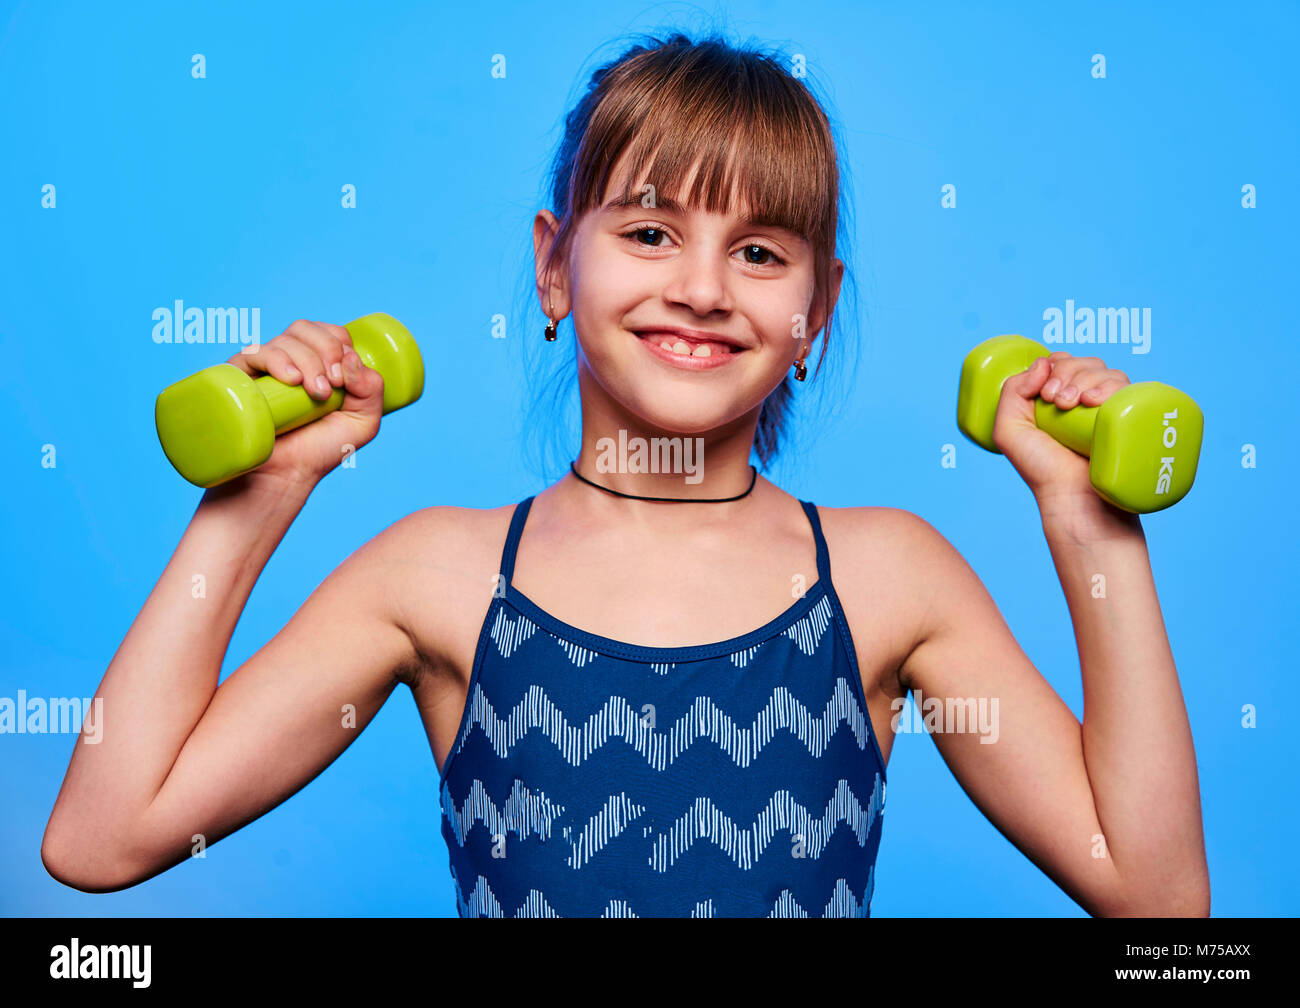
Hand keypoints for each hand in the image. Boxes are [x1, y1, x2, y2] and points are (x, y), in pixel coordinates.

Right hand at [223, 319, 385, 488]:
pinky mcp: (239, 377)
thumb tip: (352, 359)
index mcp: (319, 362)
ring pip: (286, 340)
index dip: (341, 346)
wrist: (285, 476)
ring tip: (315, 393)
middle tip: (331, 388)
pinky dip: (275, 359)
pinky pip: (254, 353)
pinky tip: (290, 378)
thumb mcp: (362, 422)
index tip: (344, 381)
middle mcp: (290, 359)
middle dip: (326, 351)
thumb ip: (372, 390)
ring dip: (307, 361)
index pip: (331, 333)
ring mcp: (264, 367)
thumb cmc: (320, 449)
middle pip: (307, 329)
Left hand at [993, 352, 1134, 522]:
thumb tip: (1042, 363)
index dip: (1053, 366)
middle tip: (1057, 401)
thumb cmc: (1041, 469)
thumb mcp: (1009, 430)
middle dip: (1068, 373)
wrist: (1074, 499)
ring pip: (1105, 370)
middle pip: (1083, 362)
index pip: (1060, 362)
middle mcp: (1083, 399)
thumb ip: (1011, 392)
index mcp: (1056, 397)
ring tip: (1075, 405)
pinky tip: (1095, 402)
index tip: (1044, 394)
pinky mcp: (1127, 416)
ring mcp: (1107, 408)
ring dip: (1086, 379)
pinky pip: (1126, 386)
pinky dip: (1110, 385)